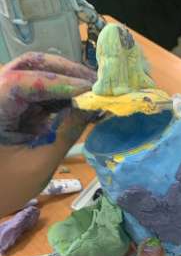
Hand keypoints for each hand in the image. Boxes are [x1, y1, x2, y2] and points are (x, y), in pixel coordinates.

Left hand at [0, 53, 95, 215]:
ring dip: (64, 79)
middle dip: (63, 72)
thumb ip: (66, 132)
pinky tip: (80, 100)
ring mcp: (2, 98)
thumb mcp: (40, 163)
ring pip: (33, 73)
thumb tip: (93, 106)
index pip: (22, 82)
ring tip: (92, 90)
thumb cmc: (7, 188)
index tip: (89, 90)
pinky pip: (36, 90)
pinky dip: (59, 93)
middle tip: (95, 83)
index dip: (58, 82)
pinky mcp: (11, 106)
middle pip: (28, 67)